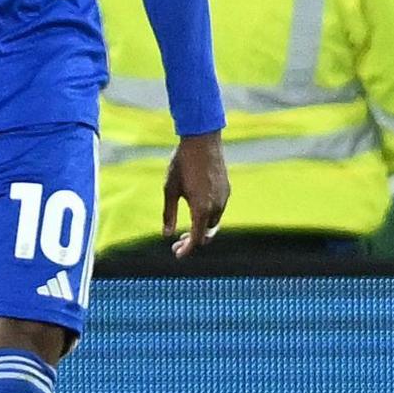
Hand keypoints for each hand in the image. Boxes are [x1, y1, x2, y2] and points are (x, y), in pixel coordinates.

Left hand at [163, 132, 227, 253]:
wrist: (202, 139)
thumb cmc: (182, 163)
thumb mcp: (170, 189)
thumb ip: (169, 214)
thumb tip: (166, 234)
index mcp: (202, 208)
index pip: (197, 239)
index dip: (187, 249)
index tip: (177, 253)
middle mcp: (217, 205)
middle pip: (208, 234)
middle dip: (194, 241)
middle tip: (177, 242)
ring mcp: (224, 197)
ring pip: (215, 222)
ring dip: (202, 228)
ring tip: (186, 227)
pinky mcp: (227, 188)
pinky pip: (219, 209)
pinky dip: (208, 216)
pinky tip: (196, 210)